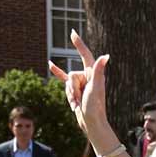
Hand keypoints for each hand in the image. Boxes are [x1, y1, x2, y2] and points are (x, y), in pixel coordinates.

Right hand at [47, 31, 115, 146]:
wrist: (92, 123)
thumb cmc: (95, 107)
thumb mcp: (95, 88)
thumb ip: (99, 71)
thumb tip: (106, 56)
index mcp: (94, 74)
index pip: (85, 54)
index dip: (78, 44)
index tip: (72, 32)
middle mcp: (88, 77)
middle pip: (71, 75)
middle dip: (71, 88)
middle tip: (79, 100)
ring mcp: (81, 83)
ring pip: (67, 83)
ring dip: (69, 95)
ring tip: (77, 105)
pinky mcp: (75, 90)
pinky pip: (63, 79)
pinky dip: (57, 72)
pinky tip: (50, 64)